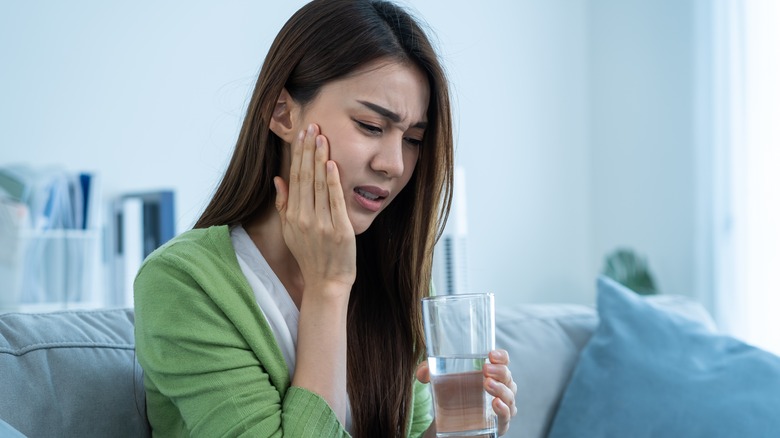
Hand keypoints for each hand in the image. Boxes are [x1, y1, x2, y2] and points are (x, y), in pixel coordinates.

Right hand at [273, 123, 355, 295]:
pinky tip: (332, 163)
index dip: (298, 154)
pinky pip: (334, 201)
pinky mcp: (339, 229)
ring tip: (321, 136)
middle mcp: (304, 217)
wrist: (326, 282)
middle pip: (305, 176)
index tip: (302, 134)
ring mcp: (321, 224)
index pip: (294, 177)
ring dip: (320, 158)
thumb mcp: (291, 230)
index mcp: (292, 215)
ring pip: (318, 185)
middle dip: (308, 149)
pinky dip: (332, 181)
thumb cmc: (311, 255)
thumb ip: (284, 203)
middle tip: (312, 125)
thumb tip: (278, 178)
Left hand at [416, 349, 517, 436]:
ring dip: (501, 389)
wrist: (449, 426)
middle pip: (507, 377)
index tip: (491, 354)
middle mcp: (500, 389)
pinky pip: (506, 417)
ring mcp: (501, 407)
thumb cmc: (450, 398)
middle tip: (485, 369)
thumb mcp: (439, 382)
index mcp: (490, 374)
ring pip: (509, 396)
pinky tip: (495, 403)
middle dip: (499, 371)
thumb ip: (428, 373)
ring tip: (487, 384)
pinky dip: (504, 410)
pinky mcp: (498, 425)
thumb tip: (423, 372)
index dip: (501, 357)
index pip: (503, 362)